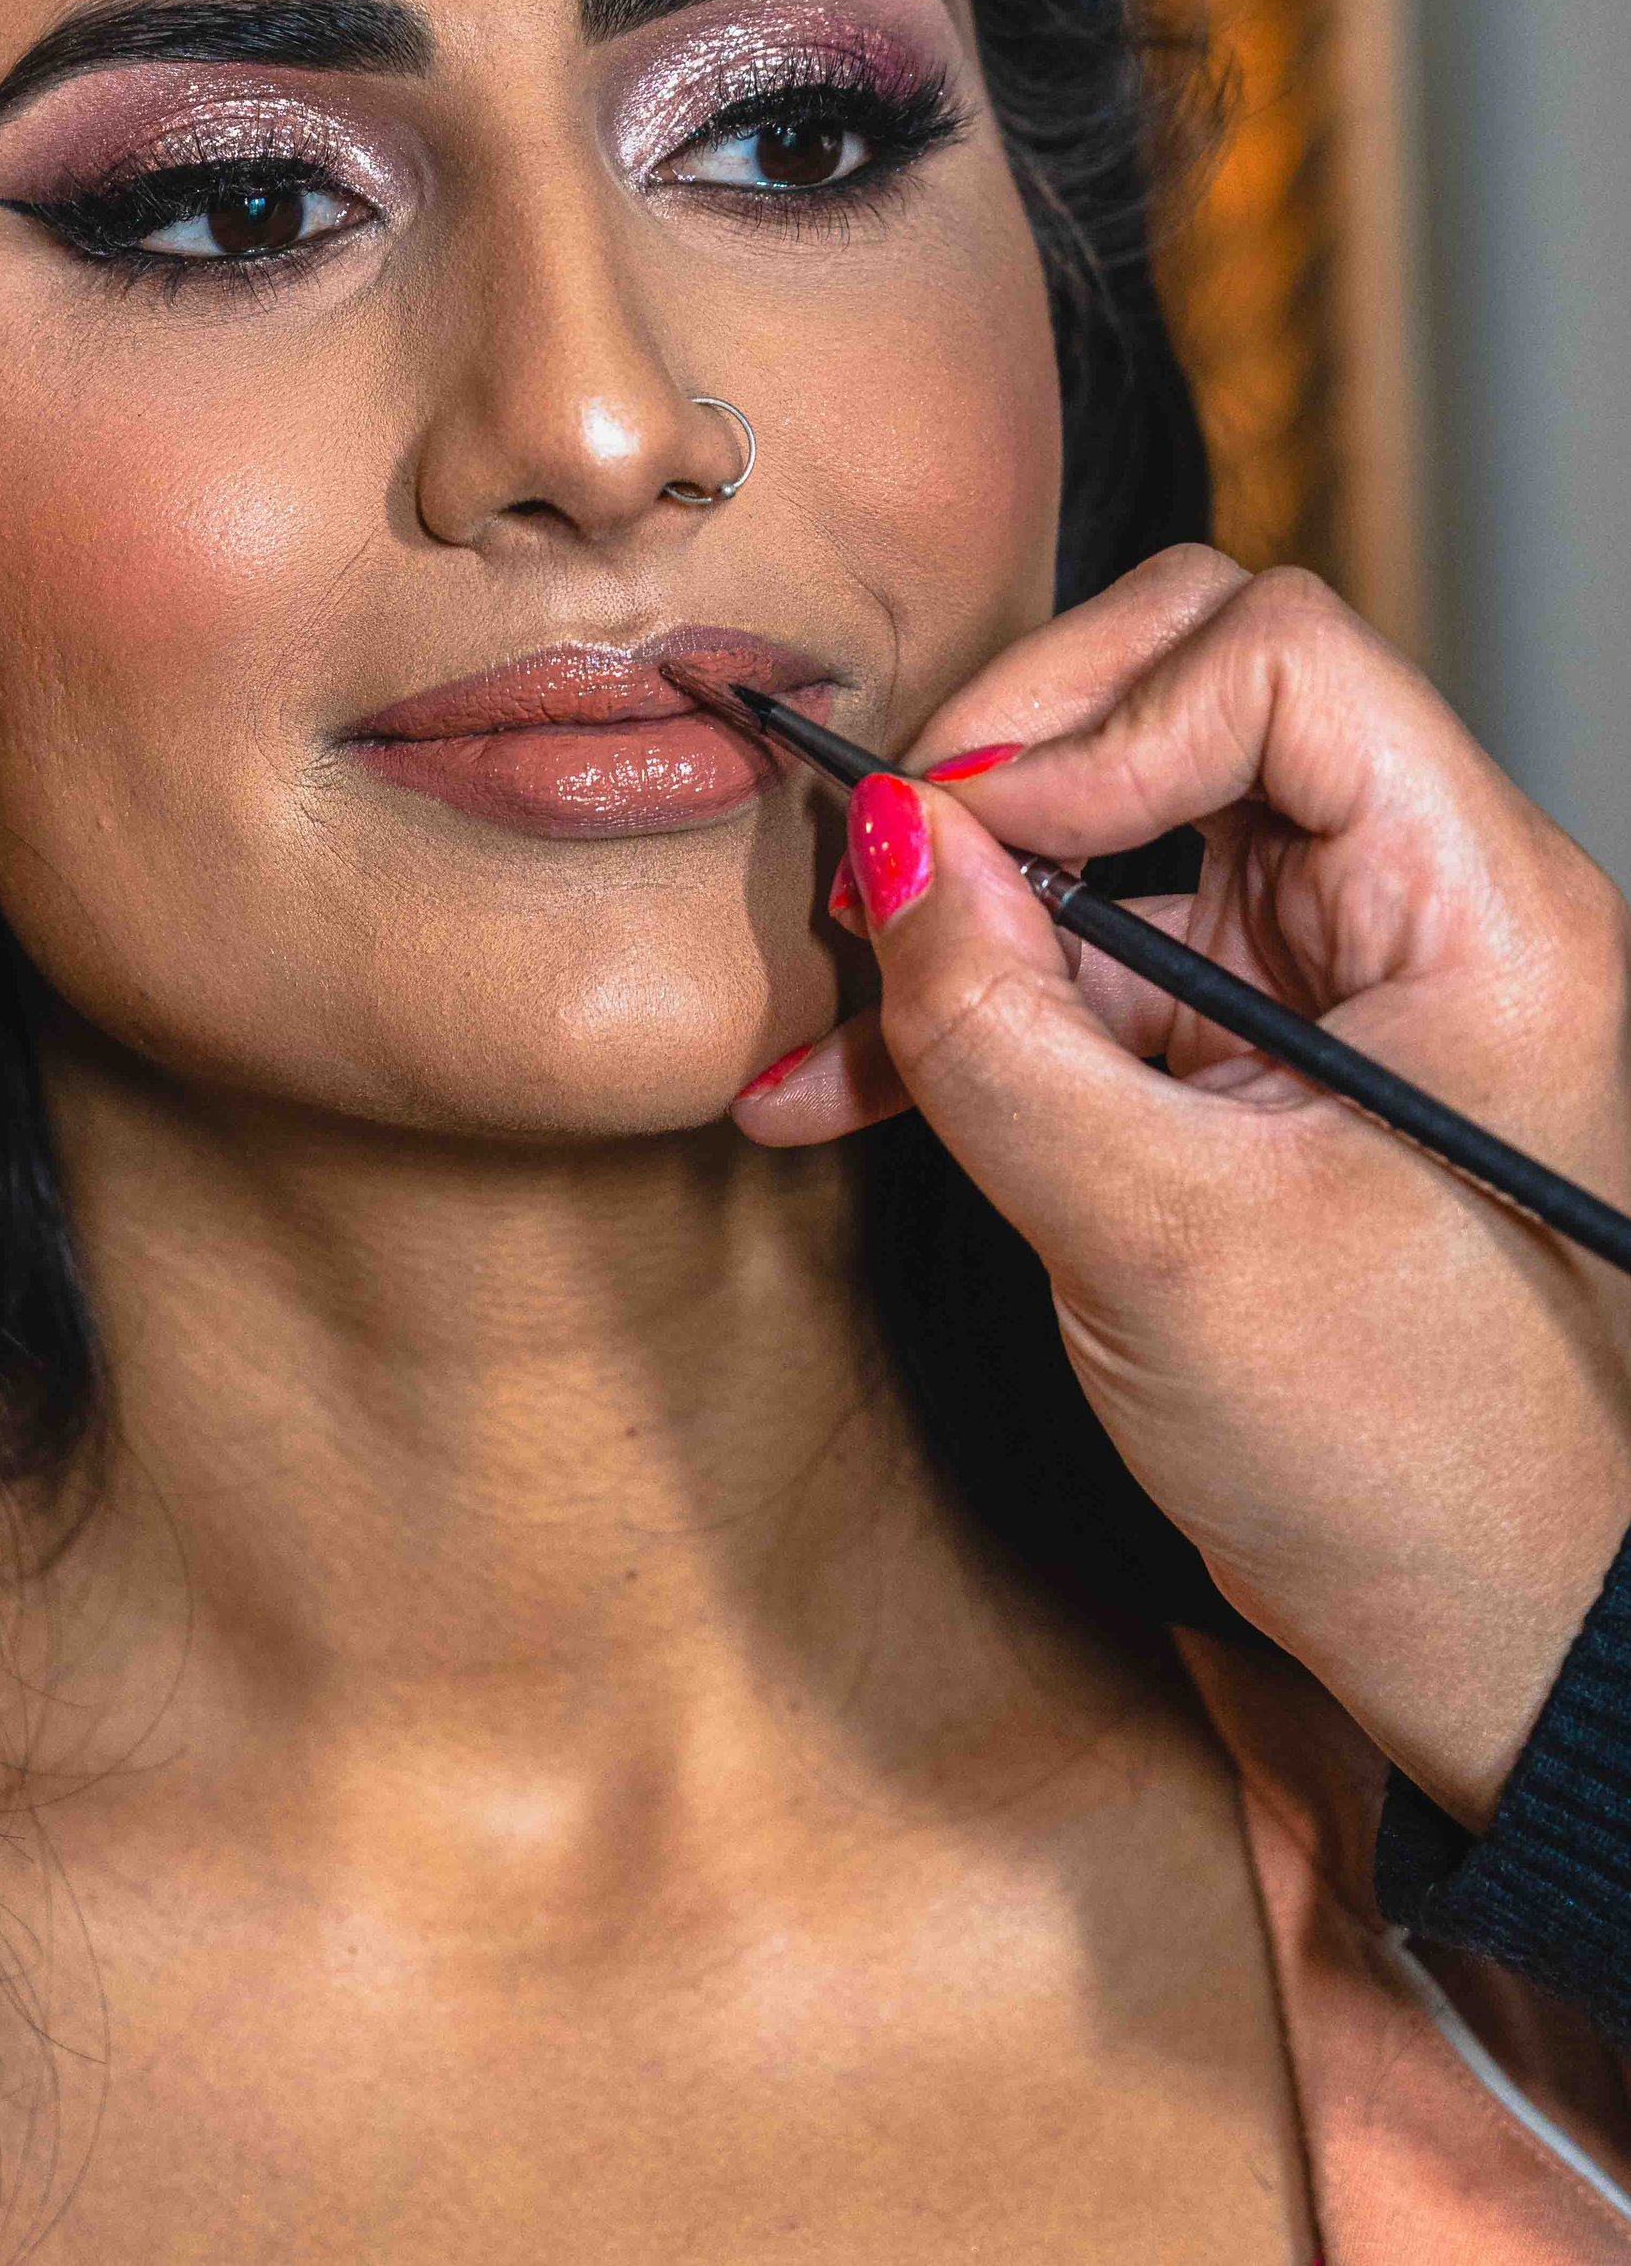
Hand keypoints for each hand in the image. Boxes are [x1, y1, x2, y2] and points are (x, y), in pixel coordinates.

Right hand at [737, 547, 1630, 1824]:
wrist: (1495, 1653)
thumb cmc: (1413, 1470)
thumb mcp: (1170, 1244)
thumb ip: (1004, 1031)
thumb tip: (881, 842)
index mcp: (1478, 909)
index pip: (1279, 665)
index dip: (1095, 718)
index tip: (959, 838)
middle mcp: (1412, 905)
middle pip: (1188, 694)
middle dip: (1009, 770)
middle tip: (882, 870)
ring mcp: (1325, 979)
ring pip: (1110, 835)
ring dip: (955, 910)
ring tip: (824, 1012)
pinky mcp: (1247, 1061)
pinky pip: (1082, 971)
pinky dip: (962, 1014)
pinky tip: (834, 1090)